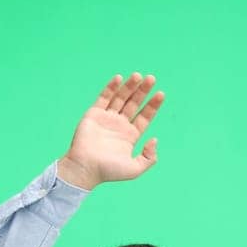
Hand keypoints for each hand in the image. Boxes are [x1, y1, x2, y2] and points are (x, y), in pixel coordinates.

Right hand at [57, 73, 163, 189]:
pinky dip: (111, 87)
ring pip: (121, 98)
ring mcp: (107, 118)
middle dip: (143, 91)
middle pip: (134, 103)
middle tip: (152, 78)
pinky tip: (119, 78)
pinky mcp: (94, 114)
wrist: (85, 168)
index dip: (153, 105)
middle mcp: (120, 125)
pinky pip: (104, 97)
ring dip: (129, 86)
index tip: (160, 94)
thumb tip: (155, 139)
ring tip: (138, 76)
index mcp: (131, 136)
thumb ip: (149, 158)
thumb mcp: (135, 169)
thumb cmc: (109, 171)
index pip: (145, 116)